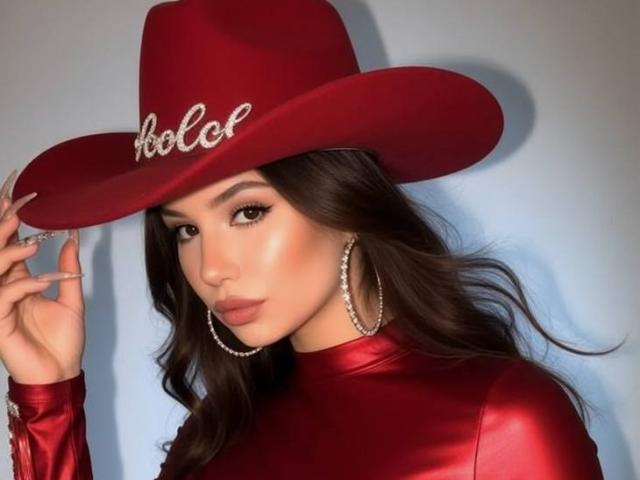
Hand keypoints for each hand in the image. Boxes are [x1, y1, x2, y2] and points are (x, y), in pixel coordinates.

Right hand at [0, 169, 85, 384]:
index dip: (9, 222)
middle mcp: (4, 290)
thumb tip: (72, 236)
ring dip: (11, 254)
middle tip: (17, 204)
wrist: (62, 372)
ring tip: (32, 244)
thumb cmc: (63, 340)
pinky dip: (25, 286)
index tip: (15, 193)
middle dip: (3, 228)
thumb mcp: (71, 297)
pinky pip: (5, 296)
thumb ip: (67, 267)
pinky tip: (44, 281)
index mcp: (18, 282)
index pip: (9, 246)